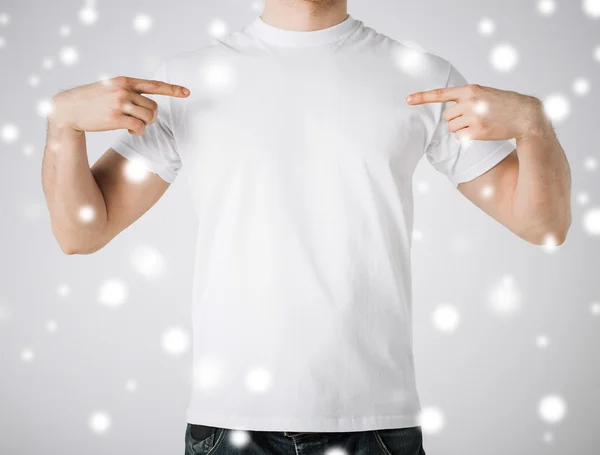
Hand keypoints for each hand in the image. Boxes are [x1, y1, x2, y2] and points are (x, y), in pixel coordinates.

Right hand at [50, 75, 190, 135]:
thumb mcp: (110, 89)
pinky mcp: (116, 117)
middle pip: (154, 106)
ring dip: (145, 125)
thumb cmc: (91, 101)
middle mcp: (124, 90)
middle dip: (151, 117)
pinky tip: (130, 131)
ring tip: (133, 126)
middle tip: (141, 121)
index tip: (187, 92)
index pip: (154, 84)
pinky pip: (140, 127)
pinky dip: (138, 131)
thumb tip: (149, 106)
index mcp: (124, 81)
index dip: (172, 89)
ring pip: (149, 117)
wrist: (68, 109)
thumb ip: (128, 92)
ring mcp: (120, 103)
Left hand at [406, 84, 548, 140]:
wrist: (524, 114)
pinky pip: (460, 137)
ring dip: (460, 129)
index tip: (408, 99)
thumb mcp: (484, 93)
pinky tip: (481, 132)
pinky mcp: (477, 132)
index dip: (423, 97)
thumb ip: (465, 98)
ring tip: (478, 124)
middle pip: (447, 116)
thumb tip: (449, 113)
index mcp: (470, 90)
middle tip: (472, 118)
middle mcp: (470, 102)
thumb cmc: (502, 103)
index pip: (441, 93)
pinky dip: (466, 137)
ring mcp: (473, 117)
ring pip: (452, 128)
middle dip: (455, 120)